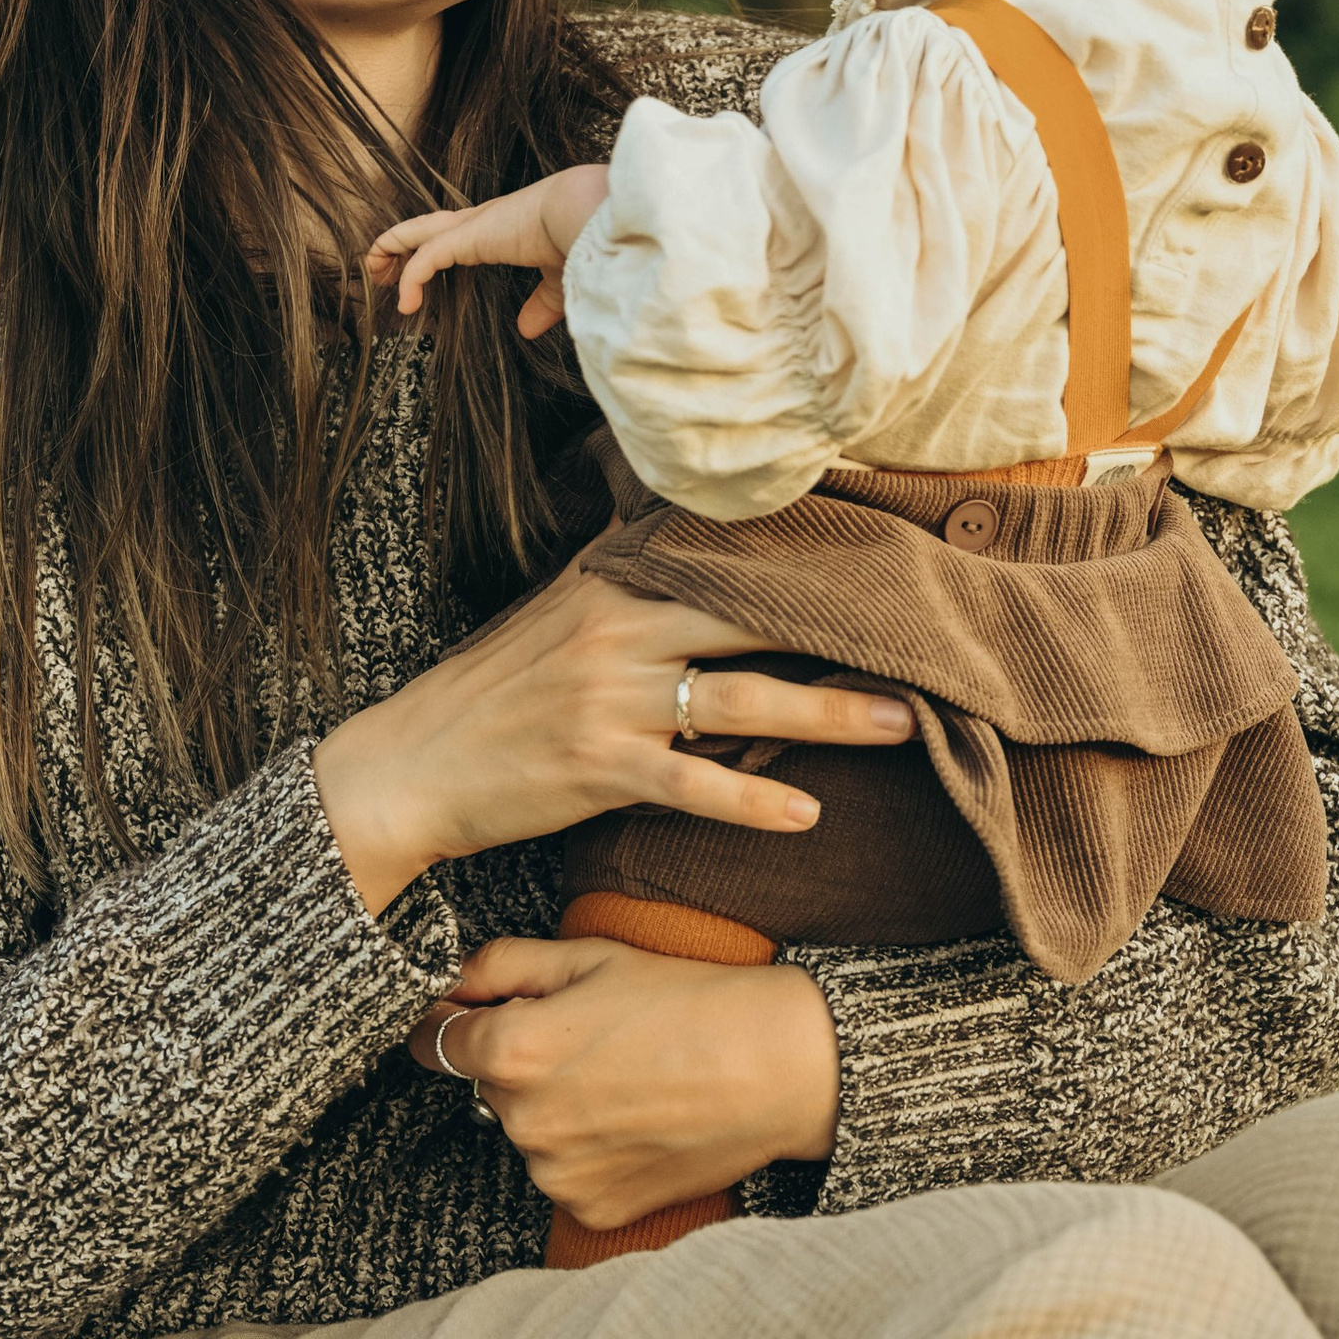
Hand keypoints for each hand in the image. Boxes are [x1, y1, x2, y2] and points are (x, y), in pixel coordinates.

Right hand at [312, 555, 914, 916]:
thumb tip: (677, 522)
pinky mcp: (597, 767)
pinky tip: (806, 816)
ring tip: (904, 722)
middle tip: (927, 638)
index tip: (883, 556)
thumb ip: (622, 573)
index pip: (728, 562)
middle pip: (753, 624)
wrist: (411, 765)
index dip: (808, 562)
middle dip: (843, 633)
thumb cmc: (490, 694)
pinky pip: (691, 786)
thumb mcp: (553, 612)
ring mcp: (607, 699)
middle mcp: (615, 630)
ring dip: (830, 715)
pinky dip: (751, 803)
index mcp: (612, 586)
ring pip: (740, 702)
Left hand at [369, 162, 611, 337]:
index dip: (430, 251)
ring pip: (414, 233)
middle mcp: (480, 221)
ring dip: (389, 250)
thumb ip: (541, 303)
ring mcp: (471, 226)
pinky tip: (406, 305)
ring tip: (373, 273)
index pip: (453, 234)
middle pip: (424, 227)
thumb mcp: (558, 280)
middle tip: (379, 268)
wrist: (588, 214)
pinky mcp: (467, 236)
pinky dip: (410, 279)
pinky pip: (425, 259)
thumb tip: (526, 329)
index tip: (415, 275)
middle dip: (397, 244)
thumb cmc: (581, 240)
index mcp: (499, 228)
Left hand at [415, 934, 840, 1222]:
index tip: (472, 1013)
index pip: (435, 1041)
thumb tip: (449, 983)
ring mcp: (557, 1175)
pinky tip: (635, 1121)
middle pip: (487, 1085)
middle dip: (518, 1060)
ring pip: (528, 1131)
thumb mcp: (587, 956)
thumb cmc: (685, 1001)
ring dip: (553, 1108)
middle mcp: (522, 1122)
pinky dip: (588, 1151)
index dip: (454, 1020)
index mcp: (510, 1051)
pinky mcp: (592, 1210)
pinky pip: (565, 1174)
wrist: (773, 1069)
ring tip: (622, 1079)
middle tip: (589, 1037)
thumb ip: (499, 965)